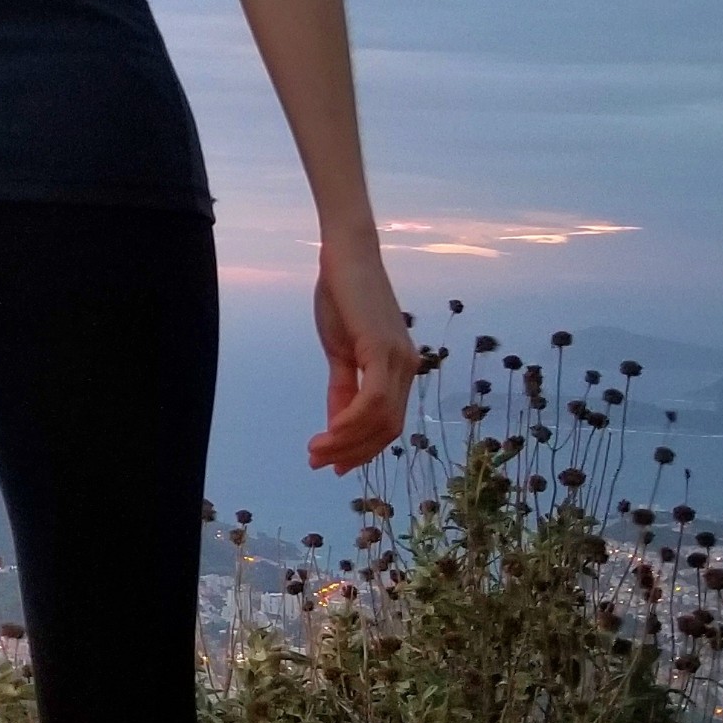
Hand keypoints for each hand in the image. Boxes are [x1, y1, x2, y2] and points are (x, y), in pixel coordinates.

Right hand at [308, 235, 417, 473]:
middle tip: (319, 463)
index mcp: (400, 369)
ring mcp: (398, 359)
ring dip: (346, 442)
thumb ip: (343, 387)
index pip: (388, 422)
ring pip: (380, 420)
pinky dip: (350, 422)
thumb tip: (337, 424)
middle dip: (353, 452)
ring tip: (315, 451)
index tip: (333, 464)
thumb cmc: (342, 298)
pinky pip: (372, 400)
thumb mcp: (341, 351)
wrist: (344, 259)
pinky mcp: (382, 350)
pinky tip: (329, 431)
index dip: (362, 449)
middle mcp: (407, 367)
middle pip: (387, 428)